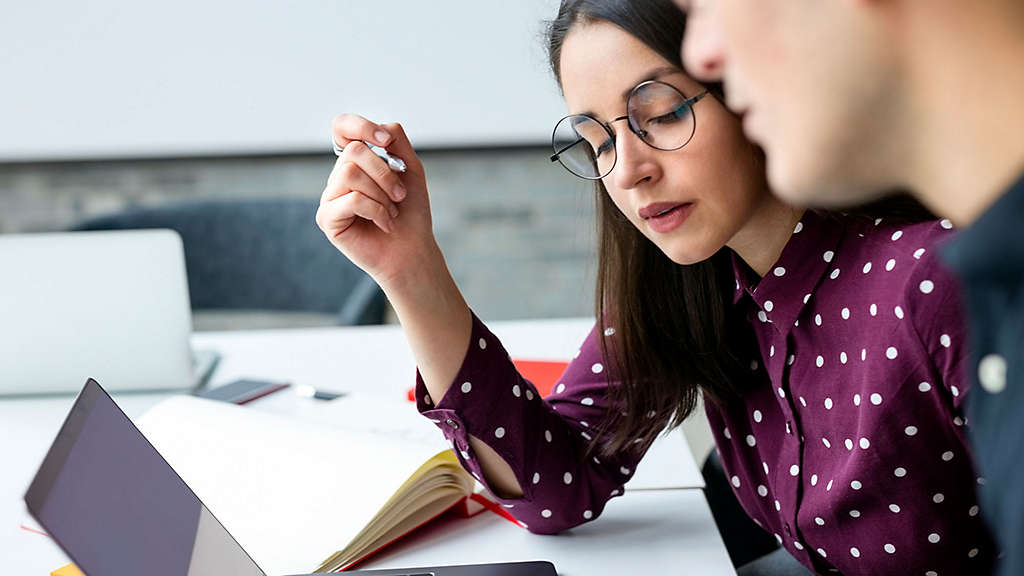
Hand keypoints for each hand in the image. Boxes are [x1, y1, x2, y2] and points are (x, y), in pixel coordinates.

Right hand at [316, 114, 439, 288]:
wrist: (413, 249)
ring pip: (350, 173)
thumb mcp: (410, 169)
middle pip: (353, 151)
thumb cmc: (410, 212)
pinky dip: (376, 210)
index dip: (360, 126)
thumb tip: (380, 126)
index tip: (386, 141)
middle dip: (385, 173)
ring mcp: (330, 197)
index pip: (342, 127)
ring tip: (391, 212)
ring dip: (382, 194)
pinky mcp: (326, 218)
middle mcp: (338, 176)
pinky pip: (351, 199)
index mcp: (355, 161)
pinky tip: (385, 223)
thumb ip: (396, 141)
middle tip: (400, 195)